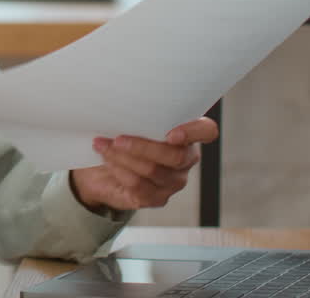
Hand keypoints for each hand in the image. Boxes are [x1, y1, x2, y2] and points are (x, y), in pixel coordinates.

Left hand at [70, 117, 218, 212]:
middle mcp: (186, 160)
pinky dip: (118, 169)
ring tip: (102, 145)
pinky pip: (138, 185)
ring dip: (123, 156)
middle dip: (142, 146)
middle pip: (175, 156)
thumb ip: (137, 118)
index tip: (171, 134)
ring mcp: (173, 182)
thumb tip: (123, 110)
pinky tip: (107, 159)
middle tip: (118, 139)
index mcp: (187, 135)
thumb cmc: (122, 139)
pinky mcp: (156, 198)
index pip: (206, 131)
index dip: (193, 132)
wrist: (103, 171)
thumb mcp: (130, 124)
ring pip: (152, 170)